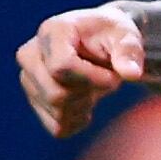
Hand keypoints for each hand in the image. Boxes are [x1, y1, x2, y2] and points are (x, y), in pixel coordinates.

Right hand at [18, 6, 144, 137]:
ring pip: (57, 113)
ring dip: (86, 105)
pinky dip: (78, 120)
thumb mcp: (125, 35)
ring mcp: (28, 79)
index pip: (61, 67)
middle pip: (56, 95)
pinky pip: (58, 127)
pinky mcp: (34, 101)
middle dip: (89, 93)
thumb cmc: (111, 35)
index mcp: (51, 31)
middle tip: (105, 79)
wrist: (98, 42)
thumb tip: (132, 74)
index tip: (113, 77)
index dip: (92, 79)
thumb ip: (129, 51)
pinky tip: (85, 101)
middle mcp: (30, 55)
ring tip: (94, 86)